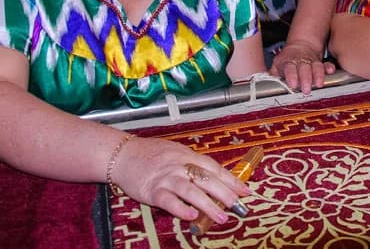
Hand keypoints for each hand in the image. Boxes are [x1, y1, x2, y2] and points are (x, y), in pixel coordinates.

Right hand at [110, 136, 248, 223]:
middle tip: (239, 206)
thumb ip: (195, 165)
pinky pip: (169, 200)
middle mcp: (179, 165)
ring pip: (191, 190)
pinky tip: (192, 216)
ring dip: (208, 204)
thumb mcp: (177, 153)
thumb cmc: (152, 154)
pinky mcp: (152, 190)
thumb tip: (218, 180)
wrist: (124, 154)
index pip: (215, 168)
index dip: (231, 180)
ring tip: (222, 217)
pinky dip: (181, 208)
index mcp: (188, 156)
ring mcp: (166, 177)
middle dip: (225, 193)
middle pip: (207, 178)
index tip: (245, 191)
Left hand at [269, 42, 334, 94]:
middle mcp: (300, 61)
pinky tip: (330, 71)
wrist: (301, 46)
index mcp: (288, 62)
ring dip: (318, 75)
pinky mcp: (320, 63)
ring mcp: (311, 61)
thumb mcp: (277, 65)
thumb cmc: (287, 60)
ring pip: (316, 67)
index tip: (293, 84)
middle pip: (304, 68)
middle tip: (306, 90)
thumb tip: (265, 83)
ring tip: (319, 84)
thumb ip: (274, 74)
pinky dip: (329, 67)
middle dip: (306, 78)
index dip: (291, 75)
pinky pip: (326, 64)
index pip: (289, 68)